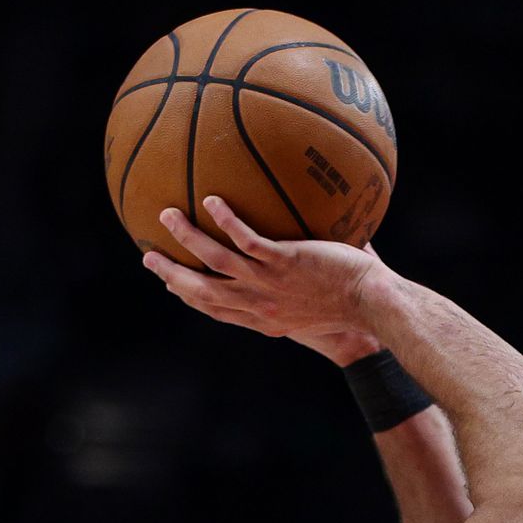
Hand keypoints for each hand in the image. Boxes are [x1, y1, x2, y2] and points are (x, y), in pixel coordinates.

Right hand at [144, 196, 391, 364]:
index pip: (218, 311)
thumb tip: (296, 263)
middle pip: (203, 292)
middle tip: (148, 256)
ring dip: (187, 239)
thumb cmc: (352, 304)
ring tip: (168, 215)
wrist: (373, 305)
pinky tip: (212, 202)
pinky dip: (226, 221)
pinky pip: (247, 241)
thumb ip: (295, 291)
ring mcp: (270, 284)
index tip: (171, 284)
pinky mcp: (285, 263)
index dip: (190, 298)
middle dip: (172, 274)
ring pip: (215, 263)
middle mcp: (261, 306)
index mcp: (265, 320)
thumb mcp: (315, 309)